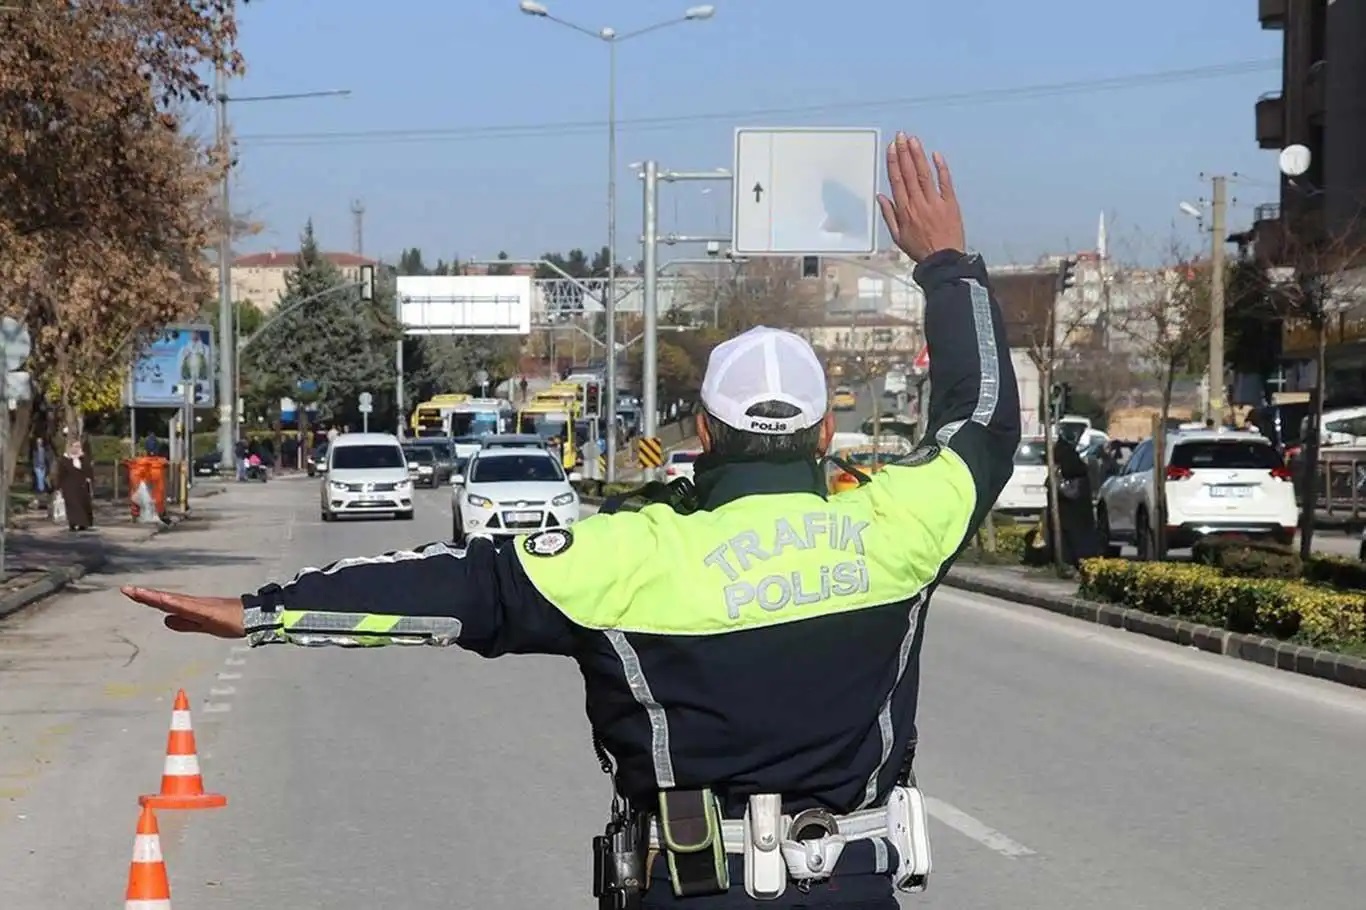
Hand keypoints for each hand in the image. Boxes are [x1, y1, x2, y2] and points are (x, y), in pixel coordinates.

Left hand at [120, 586, 245, 637]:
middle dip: (144, 595)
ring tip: (138, 592)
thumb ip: (184, 623)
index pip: (163, 602)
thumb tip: (165, 621)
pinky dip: (175, 603)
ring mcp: (199, 606)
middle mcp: (191, 603)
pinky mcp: (207, 611)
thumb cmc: (231, 620)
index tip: (129, 591)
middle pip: (164, 599)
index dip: (146, 597)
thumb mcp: (203, 625)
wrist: (253, 618)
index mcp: (189, 607)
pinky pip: (188, 607)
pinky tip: (164, 601)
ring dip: (155, 597)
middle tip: (125, 589)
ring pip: (173, 600)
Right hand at [877, 133, 965, 262]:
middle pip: (909, 174)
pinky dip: (941, 168)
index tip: (891, 148)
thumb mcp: (898, 236)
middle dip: (904, 153)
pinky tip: (935, 155)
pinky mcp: (950, 204)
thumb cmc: (919, 249)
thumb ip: (889, 215)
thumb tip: (881, 196)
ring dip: (918, 156)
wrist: (944, 260)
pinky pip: (945, 182)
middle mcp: (918, 203)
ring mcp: (935, 202)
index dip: (894, 163)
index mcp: (904, 211)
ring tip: (913, 140)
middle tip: (900, 136)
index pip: (897, 182)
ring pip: (924, 174)